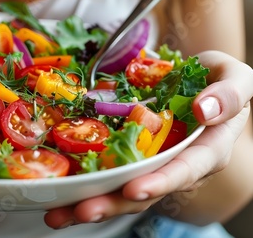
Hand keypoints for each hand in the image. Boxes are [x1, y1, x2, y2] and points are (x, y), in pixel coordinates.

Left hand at [44, 50, 252, 228]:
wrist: (198, 80)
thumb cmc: (219, 79)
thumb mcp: (237, 78)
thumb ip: (230, 94)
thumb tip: (204, 110)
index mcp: (207, 150)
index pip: (185, 170)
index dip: (161, 182)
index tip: (134, 189)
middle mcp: (177, 164)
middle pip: (145, 191)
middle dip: (113, 203)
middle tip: (81, 210)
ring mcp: (151, 163)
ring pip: (122, 190)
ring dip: (91, 202)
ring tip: (58, 214)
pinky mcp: (131, 155)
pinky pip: (108, 172)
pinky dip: (83, 184)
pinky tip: (57, 193)